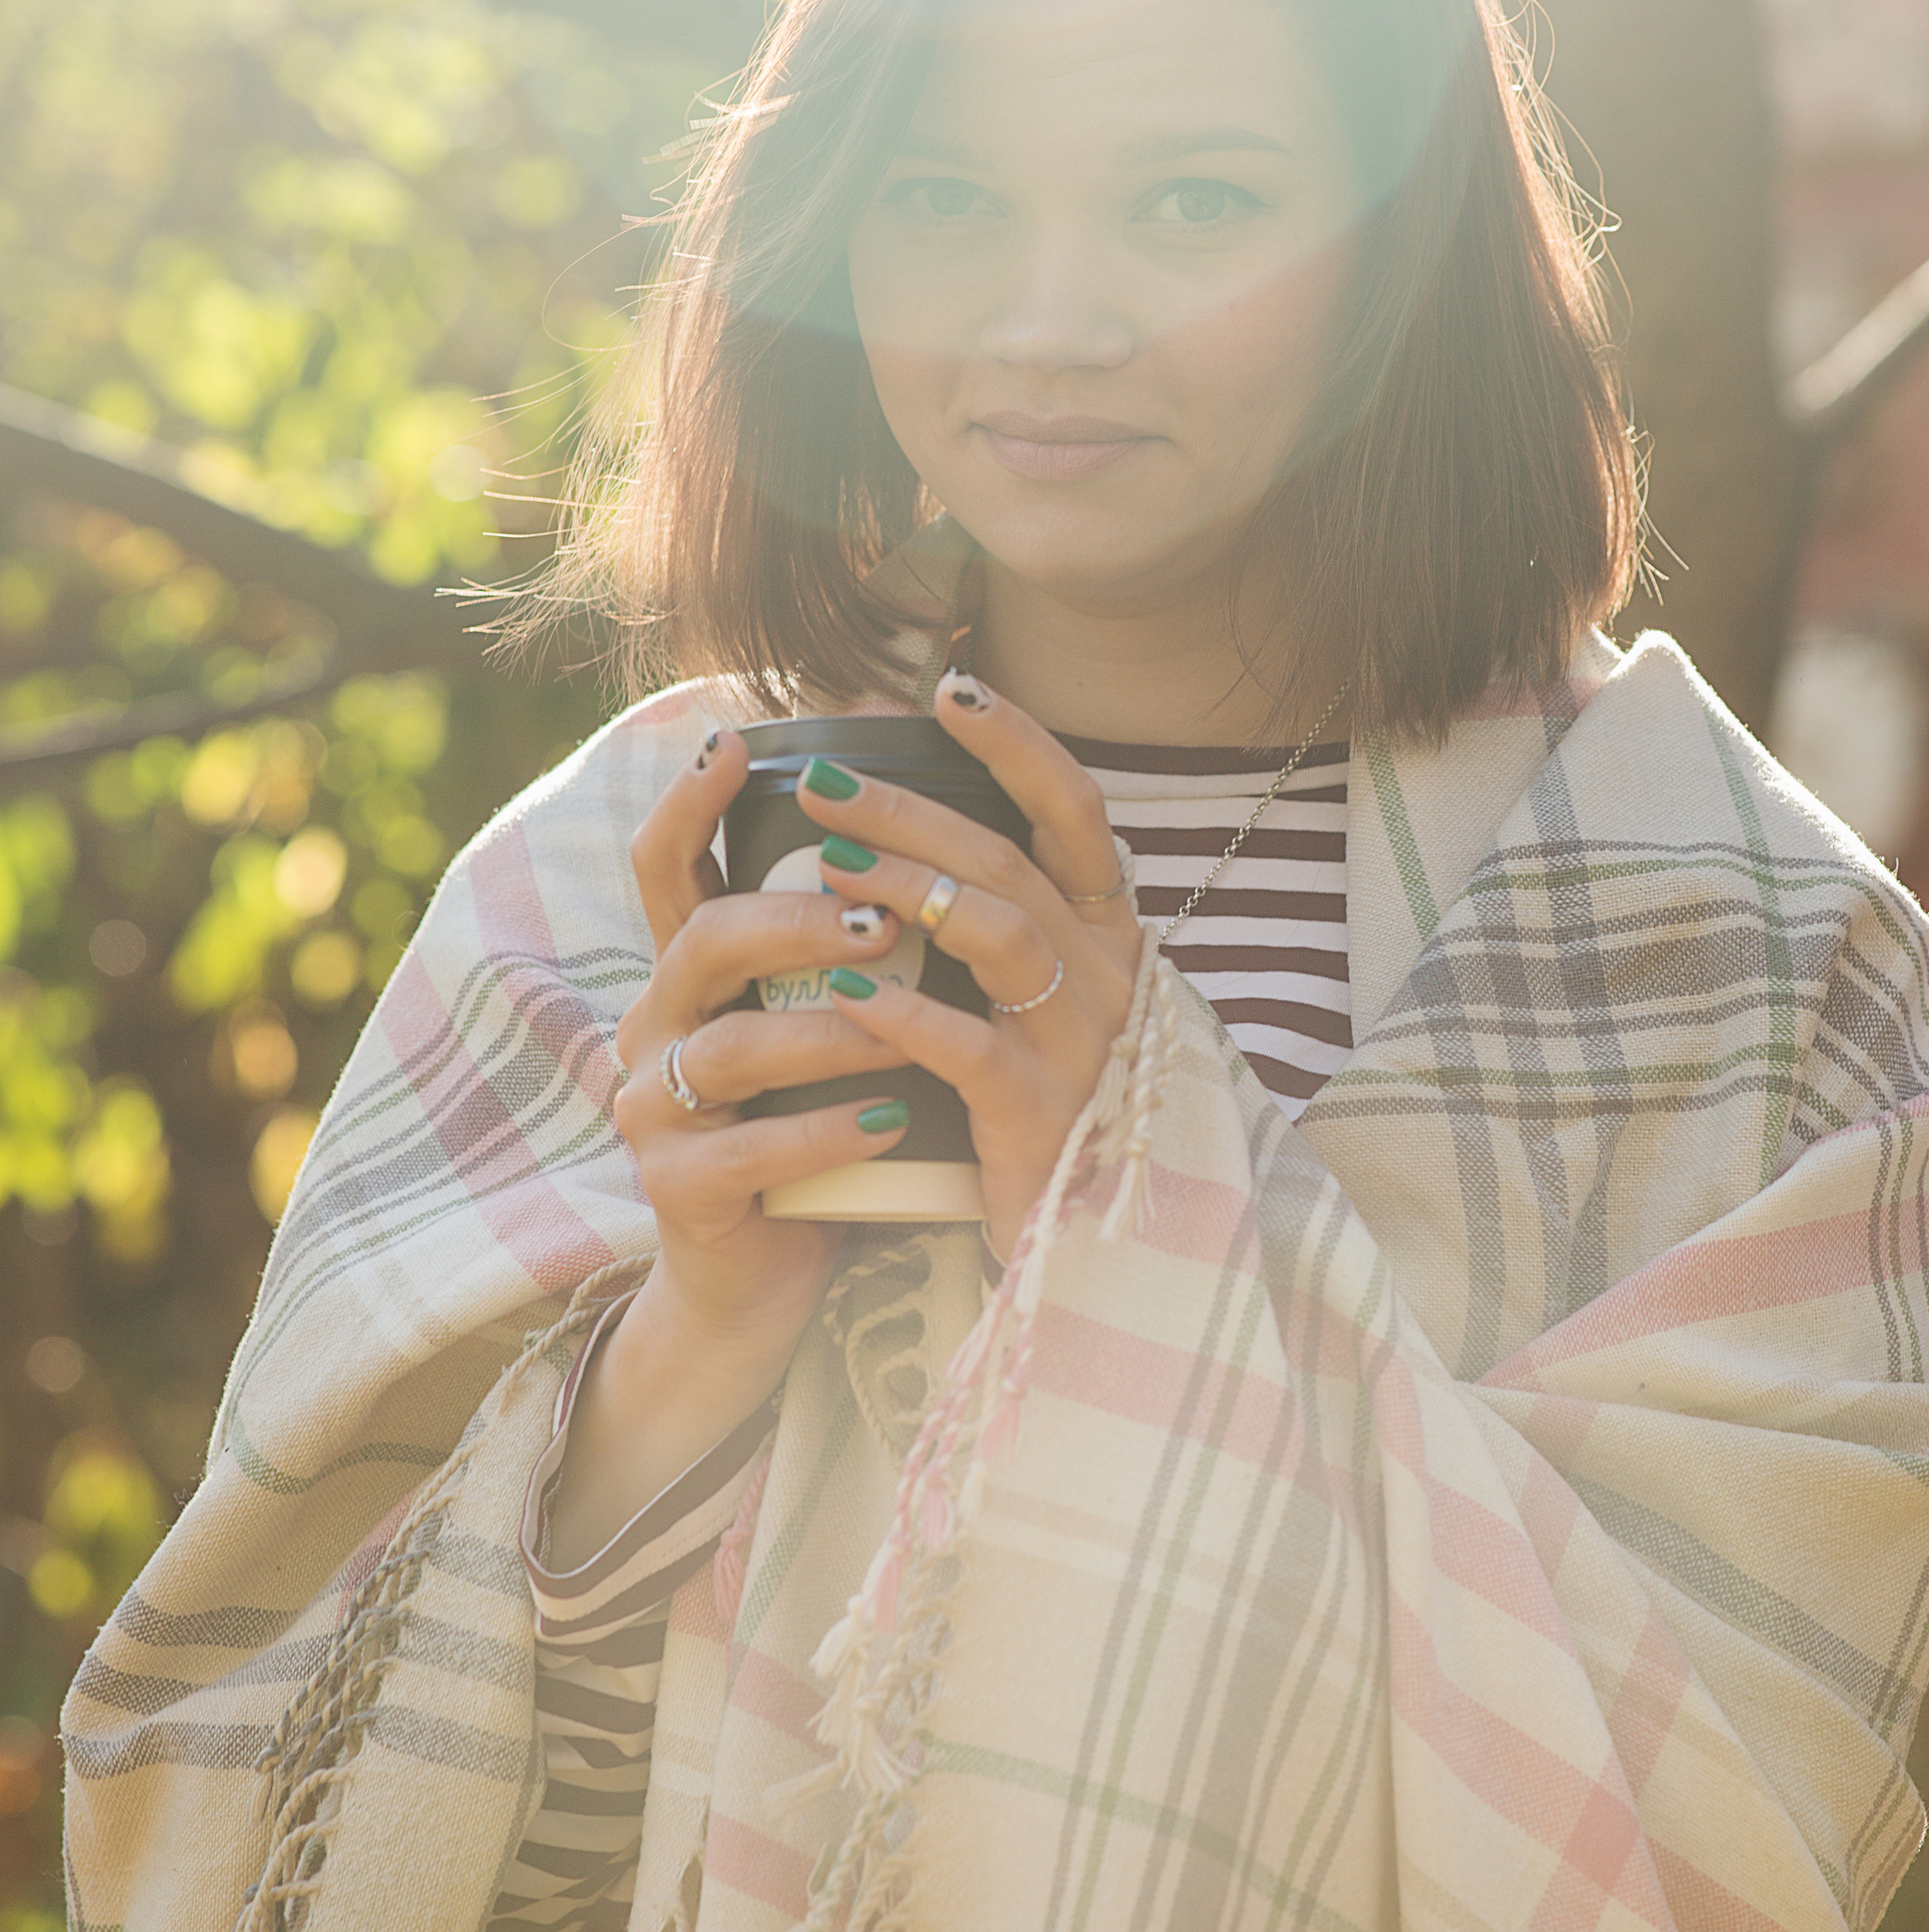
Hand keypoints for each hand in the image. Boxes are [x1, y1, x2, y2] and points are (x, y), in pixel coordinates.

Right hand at [549, 727, 928, 1562]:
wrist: (768, 1283)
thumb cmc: (818, 1133)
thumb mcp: (827, 1030)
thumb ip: (847, 951)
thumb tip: (919, 844)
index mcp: (693, 978)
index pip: (670, 865)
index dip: (690, 797)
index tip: (739, 735)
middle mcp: (657, 1030)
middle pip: (702, 941)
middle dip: (795, 919)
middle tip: (883, 917)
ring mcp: (656, 1113)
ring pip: (727, 1047)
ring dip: (826, 1032)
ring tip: (903, 1023)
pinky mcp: (678, 1193)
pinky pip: (747, 1151)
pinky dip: (826, 1132)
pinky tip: (891, 1126)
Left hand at [796, 666, 1145, 1256]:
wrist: (1083, 1244)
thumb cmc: (1041, 1102)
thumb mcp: (1038, 1000)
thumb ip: (997, 918)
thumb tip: (905, 829)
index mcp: (1104, 934)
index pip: (1075, 811)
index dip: (1018, 744)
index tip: (951, 688)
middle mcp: (1104, 974)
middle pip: (1005, 861)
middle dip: (908, 810)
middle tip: (820, 780)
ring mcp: (1078, 1042)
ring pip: (993, 932)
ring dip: (901, 891)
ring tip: (822, 865)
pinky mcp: (1039, 1114)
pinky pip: (967, 1046)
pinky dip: (898, 1013)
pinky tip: (835, 990)